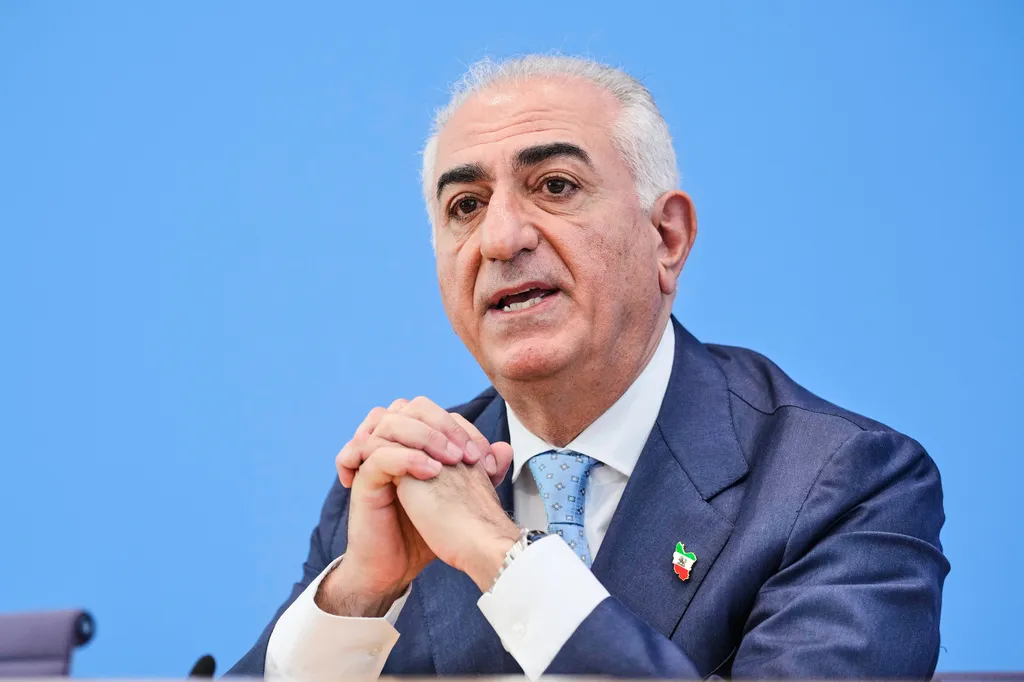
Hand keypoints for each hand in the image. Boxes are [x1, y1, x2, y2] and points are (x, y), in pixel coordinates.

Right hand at [317, 398, 512, 615]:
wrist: (396, 566)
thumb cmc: (424, 531)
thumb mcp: (457, 496)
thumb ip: (479, 471)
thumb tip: (504, 448)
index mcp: (408, 443)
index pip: (432, 411)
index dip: (462, 428)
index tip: (486, 460)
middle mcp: (387, 445)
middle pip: (409, 406)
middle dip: (442, 424)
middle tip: (466, 455)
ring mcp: (372, 461)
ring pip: (389, 421)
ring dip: (424, 435)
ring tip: (450, 461)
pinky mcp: (363, 482)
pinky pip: (377, 455)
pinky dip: (406, 458)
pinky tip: (431, 473)